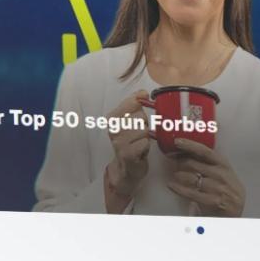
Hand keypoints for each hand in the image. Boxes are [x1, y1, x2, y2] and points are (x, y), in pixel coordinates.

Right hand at [104, 90, 154, 211]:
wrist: (127, 168)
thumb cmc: (131, 143)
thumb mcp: (132, 120)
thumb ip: (135, 103)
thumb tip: (142, 92)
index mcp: (113, 118)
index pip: (132, 102)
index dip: (140, 109)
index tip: (137, 117)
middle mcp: (114, 129)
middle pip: (141, 117)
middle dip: (144, 126)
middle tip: (139, 135)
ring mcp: (119, 142)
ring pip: (144, 130)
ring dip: (146, 138)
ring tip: (140, 143)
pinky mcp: (127, 154)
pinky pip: (145, 143)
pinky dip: (146, 148)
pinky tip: (141, 152)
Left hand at [167, 138, 245, 217]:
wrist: (234, 213)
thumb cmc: (225, 192)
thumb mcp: (222, 174)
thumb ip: (208, 164)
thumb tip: (186, 153)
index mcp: (224, 165)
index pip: (206, 151)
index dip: (190, 145)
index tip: (177, 141)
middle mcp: (222, 175)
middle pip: (195, 164)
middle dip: (180, 161)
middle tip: (172, 159)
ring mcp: (218, 188)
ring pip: (191, 177)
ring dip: (179, 175)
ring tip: (176, 175)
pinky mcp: (213, 201)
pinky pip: (190, 192)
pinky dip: (178, 188)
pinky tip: (171, 185)